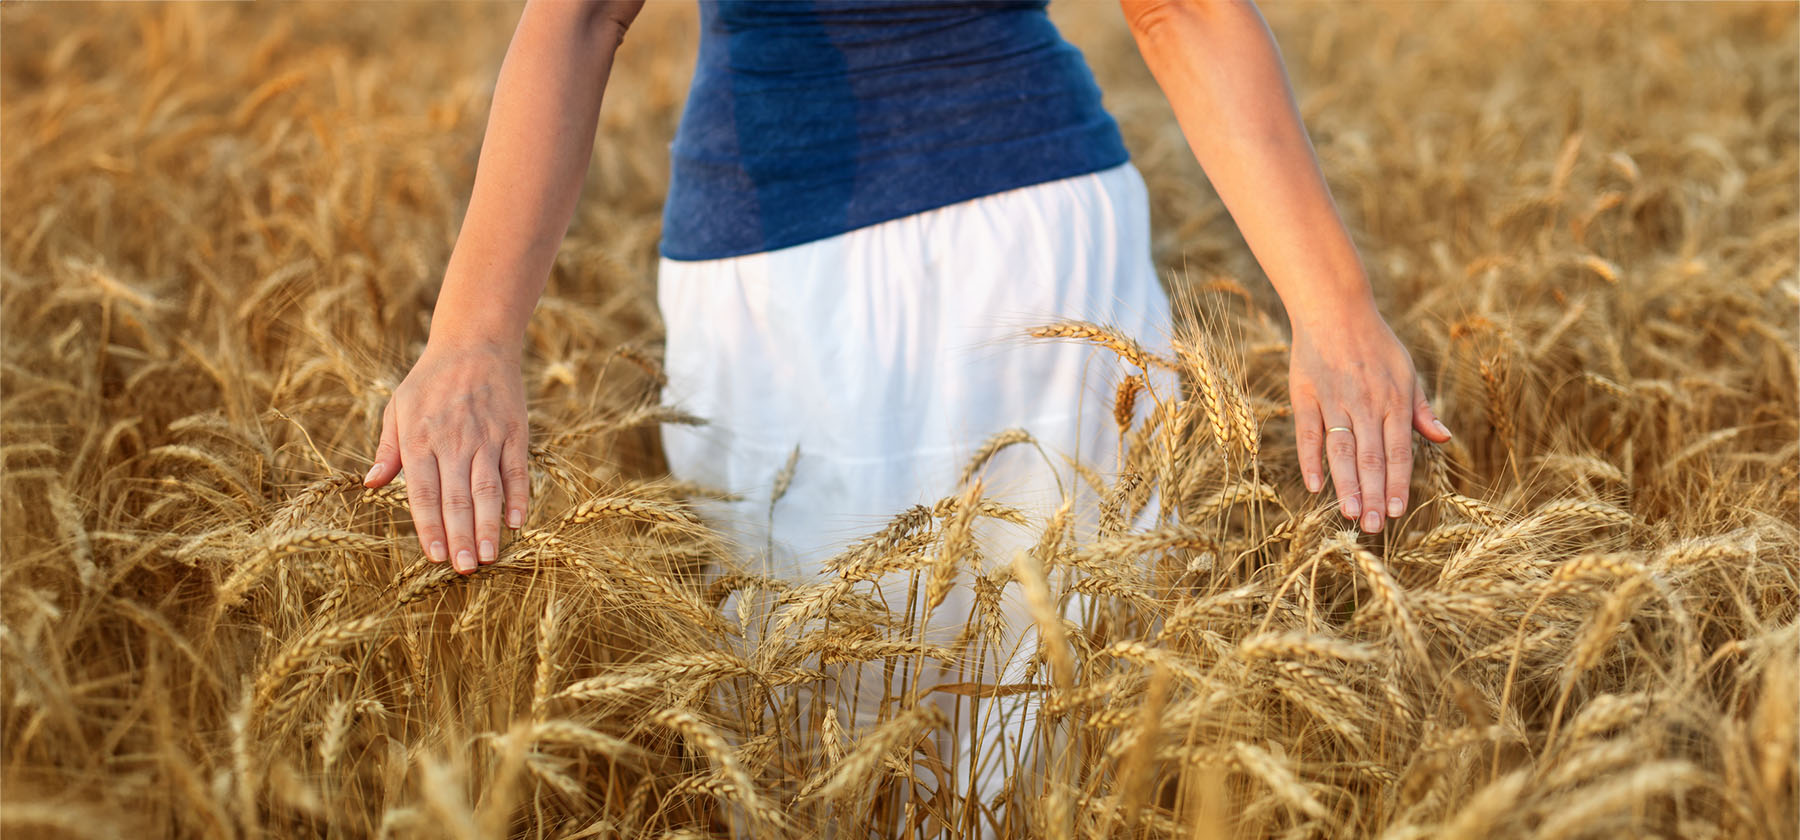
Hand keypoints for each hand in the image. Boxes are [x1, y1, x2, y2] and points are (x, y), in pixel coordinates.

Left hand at [362, 337, 530, 572]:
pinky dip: (518, 497)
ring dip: (487, 526)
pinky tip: (516, 523)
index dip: (429, 526)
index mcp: (420, 440)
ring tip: (488, 557)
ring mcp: (486, 438)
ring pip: (488, 490)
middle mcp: (453, 442)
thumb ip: (387, 451)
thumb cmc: (429, 381)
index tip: (433, 556)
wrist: (474, 342)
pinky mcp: (513, 432)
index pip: (423, 493)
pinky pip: (517, 471)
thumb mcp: (398, 408)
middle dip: (460, 537)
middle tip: (464, 570)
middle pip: (457, 498)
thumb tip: (370, 485)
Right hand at [1288, 305, 1451, 533]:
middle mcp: (1365, 403)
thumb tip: (1445, 439)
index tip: (1398, 512)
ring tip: (1350, 514)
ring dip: (1346, 485)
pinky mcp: (1306, 394)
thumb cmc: (1375, 343)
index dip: (1398, 483)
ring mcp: (1334, 399)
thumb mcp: (1407, 372)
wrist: (1334, 307)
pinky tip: (1315, 485)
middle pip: (1371, 457)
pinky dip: (1310, 459)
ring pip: (1342, 449)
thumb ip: (1421, 410)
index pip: (1399, 451)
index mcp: (1393, 400)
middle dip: (1373, 494)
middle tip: (1375, 527)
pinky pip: (1308, 432)